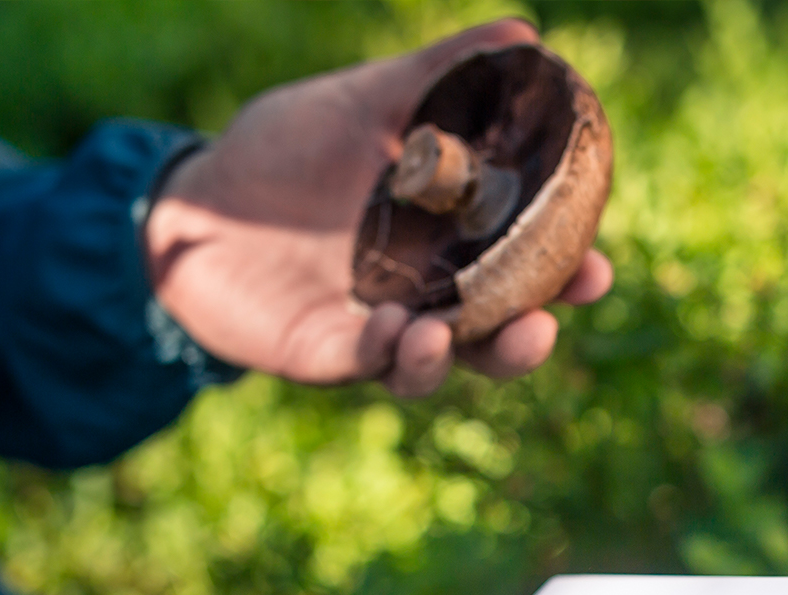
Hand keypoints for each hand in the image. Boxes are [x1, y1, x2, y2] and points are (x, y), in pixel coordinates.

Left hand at [142, 20, 613, 396]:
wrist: (191, 195)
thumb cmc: (284, 152)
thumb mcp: (365, 103)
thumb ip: (438, 75)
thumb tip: (526, 36)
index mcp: (446, 246)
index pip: (521, 269)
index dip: (565, 275)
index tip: (596, 267)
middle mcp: (420, 298)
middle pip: (490, 334)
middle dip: (524, 337)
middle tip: (546, 322)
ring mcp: (372, 331)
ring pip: (431, 363)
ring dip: (450, 355)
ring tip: (448, 331)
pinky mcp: (318, 352)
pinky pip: (360, 364)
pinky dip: (382, 352)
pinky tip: (393, 326)